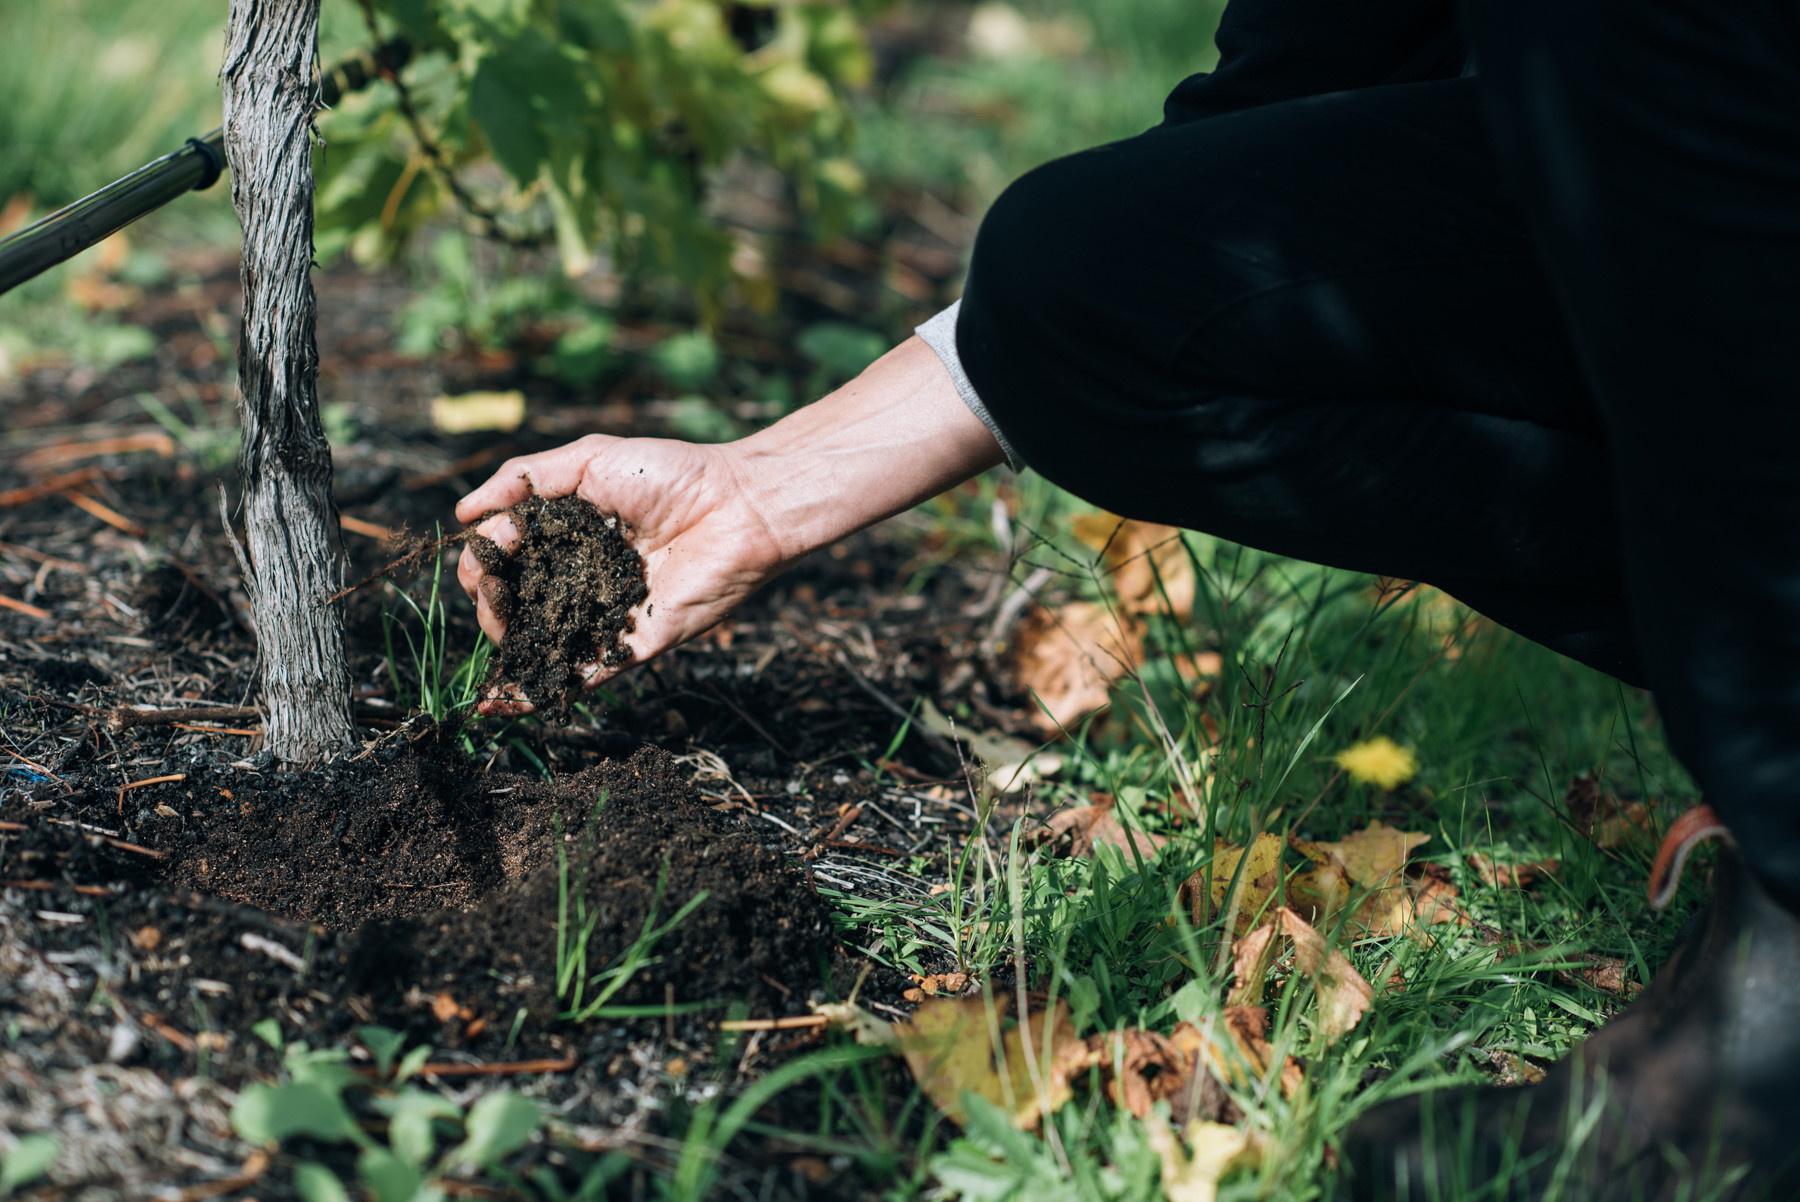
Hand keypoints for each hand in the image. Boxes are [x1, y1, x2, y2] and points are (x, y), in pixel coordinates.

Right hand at [455, 335, 1005, 715]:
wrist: (737, 508)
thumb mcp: (588, 460)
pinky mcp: (631, 645)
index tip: (483, 553)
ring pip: (539, 641)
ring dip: (505, 642)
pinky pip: (580, 675)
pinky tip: (498, 702)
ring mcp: (604, 614)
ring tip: (499, 625)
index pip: (505, 555)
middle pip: (514, 600)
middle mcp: (581, 576)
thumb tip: (463, 515)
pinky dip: (538, 693)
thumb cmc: (670, 475)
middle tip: (491, 587)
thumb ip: (523, 480)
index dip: (483, 559)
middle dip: (488, 599)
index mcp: (568, 533)